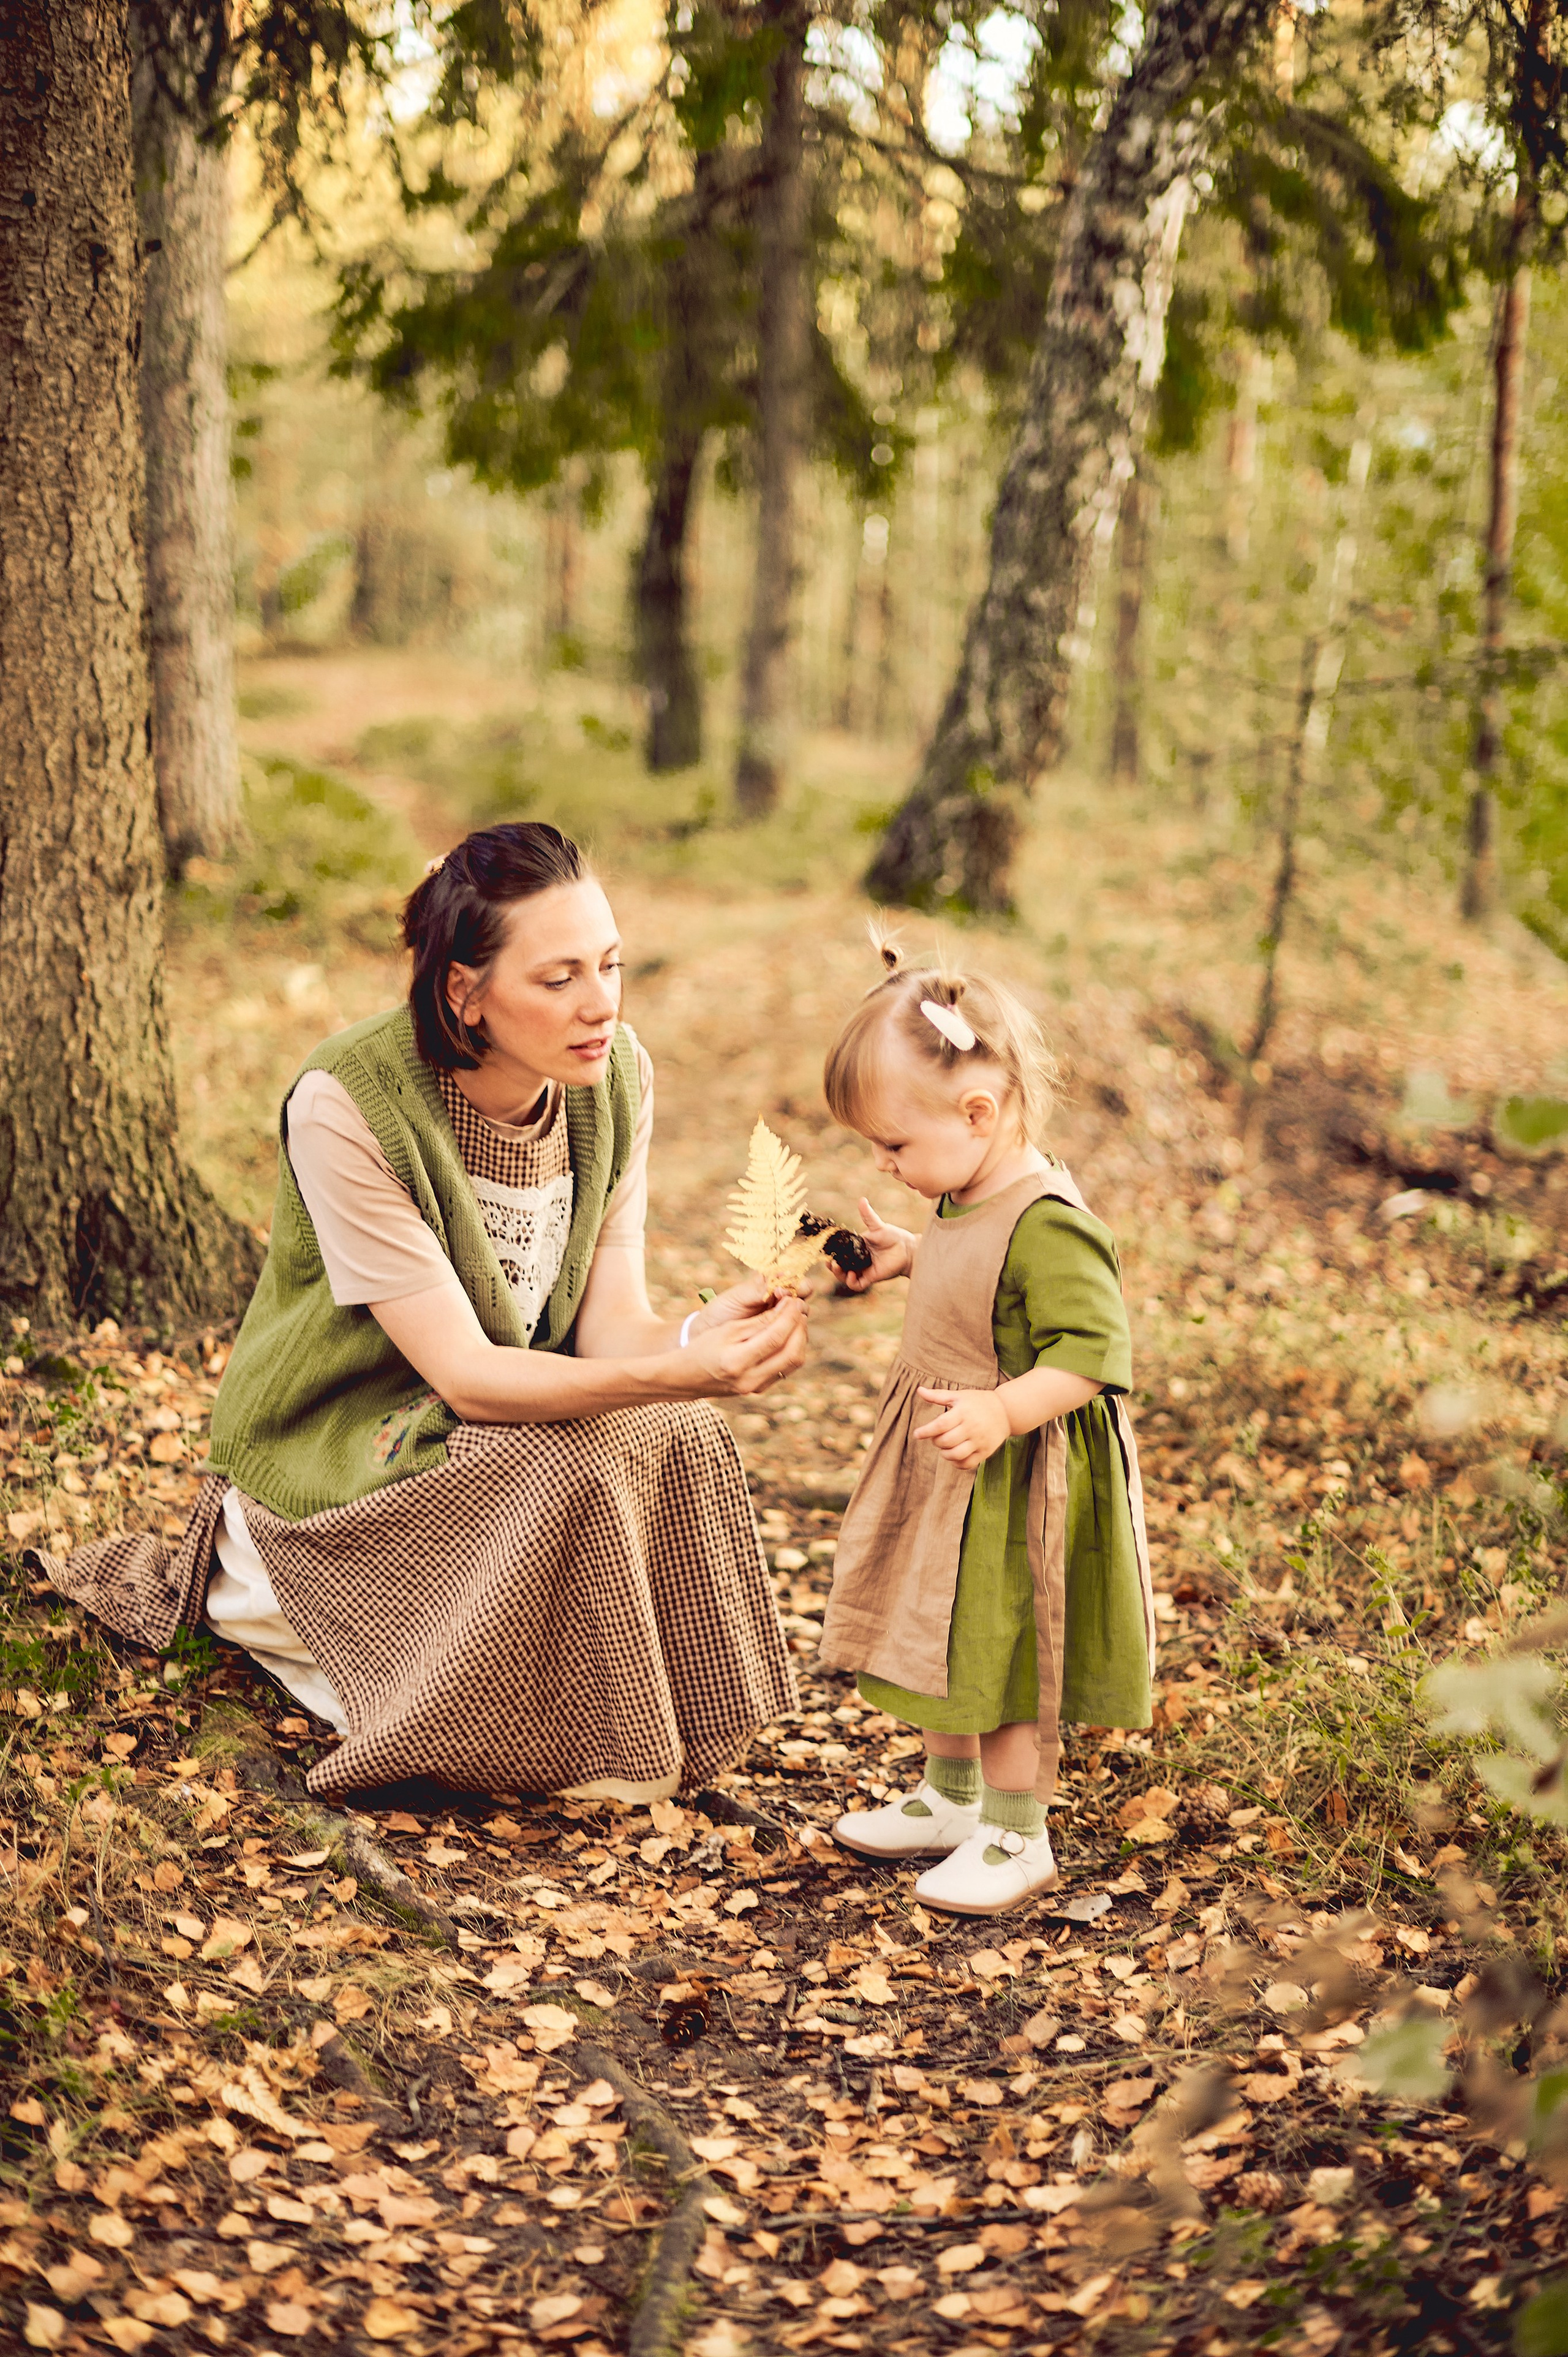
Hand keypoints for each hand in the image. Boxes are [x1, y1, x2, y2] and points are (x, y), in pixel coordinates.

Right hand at [686, 1293, 808, 1396]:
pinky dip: (792, 1349)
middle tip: (797, 1308)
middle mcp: (750, 1379)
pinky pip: (786, 1369)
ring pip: (793, 1363)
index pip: (775, 1337)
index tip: (793, 1300)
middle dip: (799, 1327)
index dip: (789, 1316)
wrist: (687, 1377)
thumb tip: (786, 1309)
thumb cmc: (703, 1347)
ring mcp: (756, 1387)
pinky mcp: (760, 1388)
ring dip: (800, 1338)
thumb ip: (758, 1322)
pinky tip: (787, 1335)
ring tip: (794, 1319)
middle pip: (791, 1353)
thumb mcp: (727, 1330)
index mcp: (736, 1361)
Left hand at [693, 1273, 798, 1329]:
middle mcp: (781, 1296)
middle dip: (800, 1292)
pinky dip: (795, 1330)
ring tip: (784, 1317)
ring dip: (798, 1312)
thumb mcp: (737, 1297)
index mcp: (770, 1281)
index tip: (780, 1288)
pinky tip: (786, 1333)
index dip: (793, 1279)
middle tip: (787, 1300)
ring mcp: (783, 1315)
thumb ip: (758, 1288)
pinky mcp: (783, 1333)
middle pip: (804, 1289)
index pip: (792, 1273)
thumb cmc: (722, 1311)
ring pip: (803, 1310)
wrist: (710, 1335)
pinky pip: (796, 1330)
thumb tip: (780, 1276)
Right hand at [835, 1197, 917, 1291]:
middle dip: (833, 1267)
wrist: (908, 1249)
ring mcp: (864, 1269)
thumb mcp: (878, 1226)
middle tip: (830, 1262)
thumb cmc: (894, 1236)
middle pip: (840, 1267)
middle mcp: (858, 1260)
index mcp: (856, 1248)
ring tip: (838, 1268)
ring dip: (839, 1275)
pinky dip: (852, 1282)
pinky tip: (852, 1275)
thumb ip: (868, 1215)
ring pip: (846, 1277)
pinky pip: (858, 1284)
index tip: (826, 1252)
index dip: (832, 1254)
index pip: (839, 1253)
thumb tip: (862, 1200)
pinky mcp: (871, 1277)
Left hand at [912, 1386, 1010, 1472]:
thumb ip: (938, 1396)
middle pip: (947, 1441)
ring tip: (944, 1447)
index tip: (917, 1434)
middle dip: (935, 1441)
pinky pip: (967, 1464)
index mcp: (964, 1412)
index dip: (926, 1431)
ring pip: (956, 1454)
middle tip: (935, 1437)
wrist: (1006, 1411)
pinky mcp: (985, 1452)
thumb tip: (919, 1390)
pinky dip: (956, 1463)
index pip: (941, 1424)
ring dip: (944, 1453)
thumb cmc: (978, 1402)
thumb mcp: (959, 1395)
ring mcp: (980, 1441)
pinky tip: (953, 1455)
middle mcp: (972, 1427)